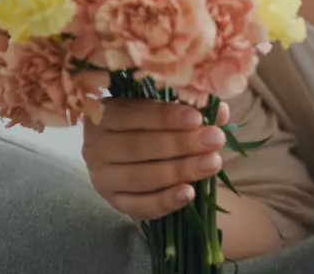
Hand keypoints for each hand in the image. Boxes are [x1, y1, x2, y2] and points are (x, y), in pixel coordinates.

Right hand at [83, 99, 228, 220]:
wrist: (138, 156)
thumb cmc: (151, 124)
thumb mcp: (165, 110)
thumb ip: (190, 108)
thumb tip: (218, 111)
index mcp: (103, 115)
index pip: (133, 114)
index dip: (166, 117)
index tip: (197, 119)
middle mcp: (95, 147)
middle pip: (138, 147)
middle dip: (180, 144)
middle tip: (214, 140)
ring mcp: (102, 178)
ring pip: (141, 177)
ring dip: (179, 171)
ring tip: (212, 163)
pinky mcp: (113, 202)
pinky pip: (140, 206)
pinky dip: (165, 201)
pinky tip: (189, 193)